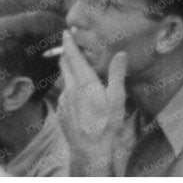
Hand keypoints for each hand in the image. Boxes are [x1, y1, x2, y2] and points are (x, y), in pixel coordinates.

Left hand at [56, 34, 133, 174]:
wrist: (88, 150)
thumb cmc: (106, 123)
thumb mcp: (117, 98)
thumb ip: (116, 74)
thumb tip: (120, 54)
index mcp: (84, 82)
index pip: (73, 57)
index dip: (69, 43)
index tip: (66, 32)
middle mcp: (70, 88)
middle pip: (64, 65)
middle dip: (66, 54)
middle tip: (71, 46)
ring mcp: (64, 100)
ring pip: (64, 79)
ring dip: (69, 71)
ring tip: (80, 71)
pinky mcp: (61, 110)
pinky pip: (65, 93)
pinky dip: (71, 87)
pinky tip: (80, 95)